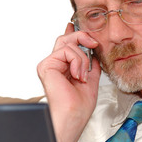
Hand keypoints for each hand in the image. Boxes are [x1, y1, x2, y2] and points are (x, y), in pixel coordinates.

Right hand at [37, 23, 100, 141]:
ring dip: (83, 58)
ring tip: (83, 75)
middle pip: (65, 39)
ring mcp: (49, 65)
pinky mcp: (47, 65)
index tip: (75, 25)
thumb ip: (91, 64)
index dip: (73, 34)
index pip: (66, 45)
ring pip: (68, 43)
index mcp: (63, 69)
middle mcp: (54, 65)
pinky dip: (78, 61)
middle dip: (82, 37)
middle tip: (94, 43)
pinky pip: (67, 51)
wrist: (73, 116)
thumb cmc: (79, 106)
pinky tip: (77, 75)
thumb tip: (93, 51)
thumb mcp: (91, 79)